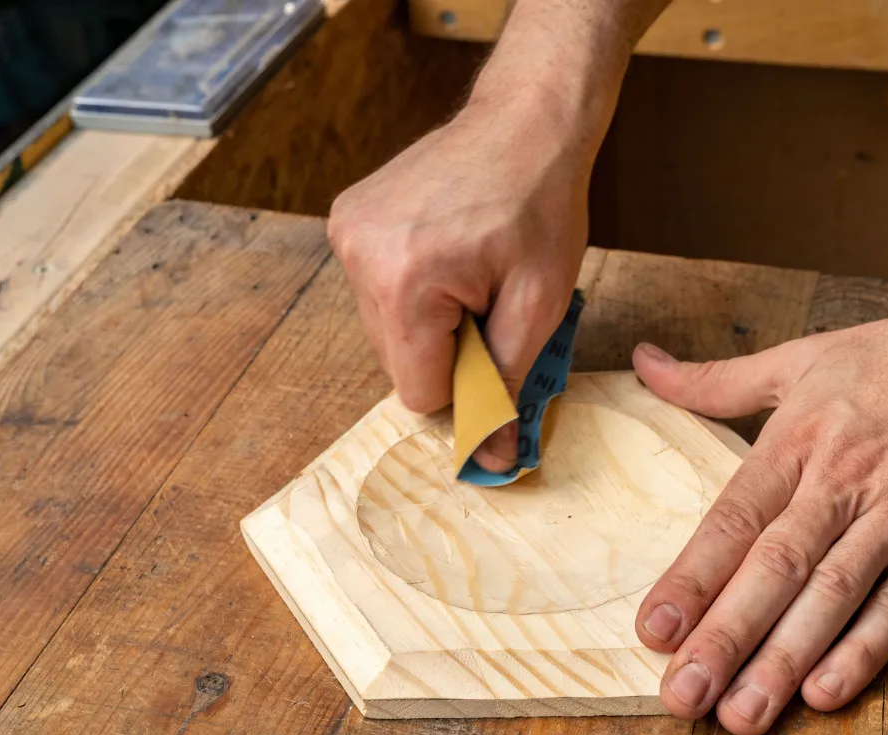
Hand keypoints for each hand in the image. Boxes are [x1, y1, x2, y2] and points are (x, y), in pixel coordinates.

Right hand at [327, 97, 589, 468]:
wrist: (526, 123)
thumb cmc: (540, 207)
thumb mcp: (540, 306)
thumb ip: (506, 386)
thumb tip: (489, 459)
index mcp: (405, 283)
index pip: (419, 392)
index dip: (467, 385)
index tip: (497, 349)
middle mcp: (361, 259)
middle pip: (398, 364)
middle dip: (448, 350)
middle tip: (489, 302)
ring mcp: (347, 234)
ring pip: (385, 332)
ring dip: (429, 322)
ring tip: (468, 272)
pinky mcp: (346, 220)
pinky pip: (375, 293)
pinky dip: (412, 292)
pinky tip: (444, 254)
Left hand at [631, 307, 887, 734]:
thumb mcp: (803, 357)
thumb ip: (716, 379)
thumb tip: (644, 363)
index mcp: (799, 439)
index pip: (735, 517)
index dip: (693, 576)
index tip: (653, 628)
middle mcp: (845, 480)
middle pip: (777, 567)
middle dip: (726, 636)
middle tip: (684, 693)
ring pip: (834, 595)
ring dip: (785, 658)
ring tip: (741, 713)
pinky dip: (864, 650)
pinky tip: (824, 692)